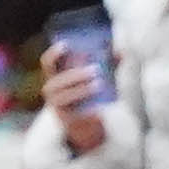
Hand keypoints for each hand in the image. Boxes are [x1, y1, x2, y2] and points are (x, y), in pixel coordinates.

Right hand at [44, 41, 108, 158]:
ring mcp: (57, 105)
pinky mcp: (66, 119)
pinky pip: (74, 112)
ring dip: (82, 89)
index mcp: (56, 76)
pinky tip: (98, 107)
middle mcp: (52, 90)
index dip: (54, 53)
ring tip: (100, 84)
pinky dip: (86, 109)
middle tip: (96, 70)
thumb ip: (105, 65)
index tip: (66, 45)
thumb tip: (120, 53)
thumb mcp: (94, 78)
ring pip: (66, 95)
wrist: (84, 124)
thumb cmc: (87, 95)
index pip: (48, 62)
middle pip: (59, 79)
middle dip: (77, 74)